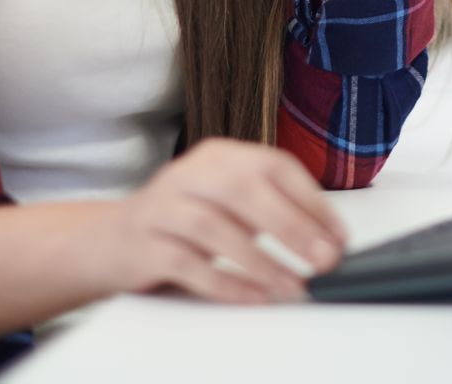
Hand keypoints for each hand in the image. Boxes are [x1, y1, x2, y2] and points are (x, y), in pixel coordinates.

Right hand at [97, 138, 346, 303]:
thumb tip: (328, 240)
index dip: (311, 201)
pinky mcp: (144, 244)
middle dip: (290, 226)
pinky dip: (224, 282)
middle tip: (322, 260)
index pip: (274, 166)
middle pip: (243, 189)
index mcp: (221, 155)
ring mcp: (163, 206)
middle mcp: (190, 173)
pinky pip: (186, 264)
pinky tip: (253, 296)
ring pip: (213, 227)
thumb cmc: (186, 220)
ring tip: (292, 286)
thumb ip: (273, 211)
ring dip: (260, 261)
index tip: (338, 236)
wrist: (113, 240)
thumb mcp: (230, 204)